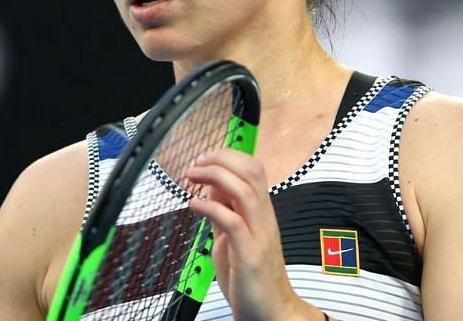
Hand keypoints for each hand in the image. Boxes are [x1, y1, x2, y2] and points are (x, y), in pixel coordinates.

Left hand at [185, 150, 320, 320]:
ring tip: (192, 177)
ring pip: (245, 190)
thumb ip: (224, 212)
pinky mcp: (250, 255)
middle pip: (251, 171)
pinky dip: (210, 208)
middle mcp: (264, 219)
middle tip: (195, 164)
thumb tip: (211, 189)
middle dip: (220, 159)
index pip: (252, 169)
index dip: (226, 157)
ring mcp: (259, 235)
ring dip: (214, 176)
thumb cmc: (251, 278)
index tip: (202, 159)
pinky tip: (194, 206)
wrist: (270, 313)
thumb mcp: (231, 237)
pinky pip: (233, 222)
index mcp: (261, 212)